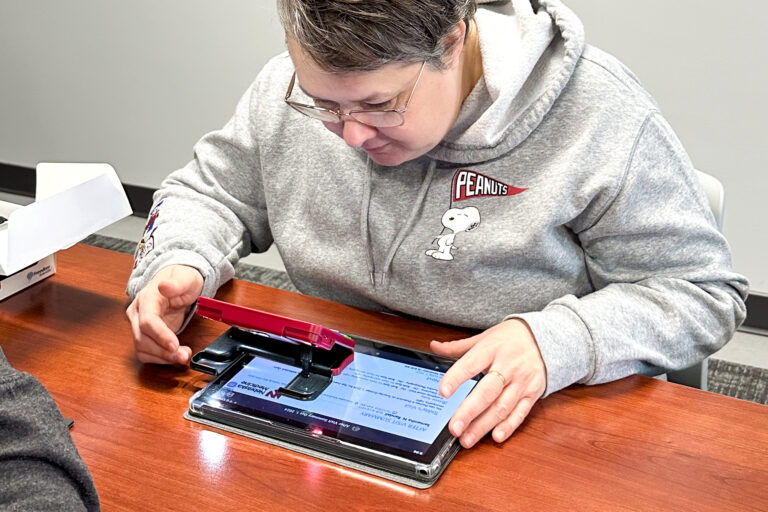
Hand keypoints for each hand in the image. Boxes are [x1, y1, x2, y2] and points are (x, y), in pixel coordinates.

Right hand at [126, 265, 203, 364]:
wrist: (178, 282)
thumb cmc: (182, 280)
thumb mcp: (186, 279)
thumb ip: (176, 284)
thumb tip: (164, 286)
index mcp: (146, 298)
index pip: (147, 321)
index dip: (160, 335)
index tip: (174, 346)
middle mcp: (137, 312)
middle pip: (142, 338)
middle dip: (163, 351)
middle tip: (183, 356)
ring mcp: (138, 325)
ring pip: (142, 349)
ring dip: (162, 358)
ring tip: (183, 356)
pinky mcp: (144, 335)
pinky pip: (146, 352)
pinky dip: (160, 358)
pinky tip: (175, 355)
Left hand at [430, 319, 545, 447]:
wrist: (545, 338)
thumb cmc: (510, 338)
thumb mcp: (484, 337)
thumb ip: (459, 347)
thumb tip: (434, 347)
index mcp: (492, 348)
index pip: (471, 364)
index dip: (456, 378)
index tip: (443, 392)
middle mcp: (508, 366)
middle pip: (487, 391)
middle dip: (469, 411)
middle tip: (453, 428)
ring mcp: (522, 382)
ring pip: (502, 407)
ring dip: (483, 425)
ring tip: (466, 439)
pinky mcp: (532, 394)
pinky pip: (520, 413)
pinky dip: (508, 426)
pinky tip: (496, 437)